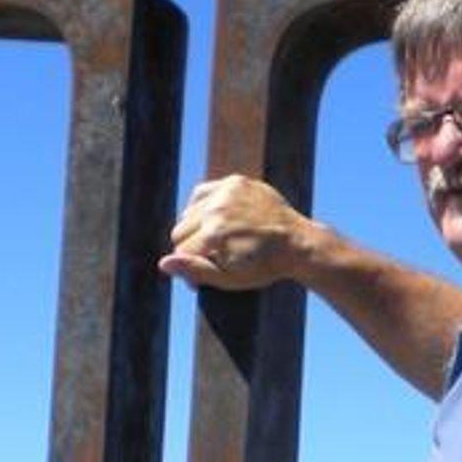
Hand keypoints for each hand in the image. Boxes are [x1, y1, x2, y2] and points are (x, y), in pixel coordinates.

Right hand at [160, 175, 320, 288]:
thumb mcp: (229, 279)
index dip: (192, 267)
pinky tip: (216, 219)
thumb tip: (163, 263)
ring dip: (197, 228)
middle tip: (215, 256)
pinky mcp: (235, 182)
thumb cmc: (264, 266)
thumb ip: (194, 270)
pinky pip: (201, 193)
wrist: (297, 243)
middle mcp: (217, 210)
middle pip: (179, 231)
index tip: (207, 275)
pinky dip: (204, 206)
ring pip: (188, 213)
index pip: (180, 252)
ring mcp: (227, 192)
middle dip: (192, 247)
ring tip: (219, 240)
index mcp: (214, 235)